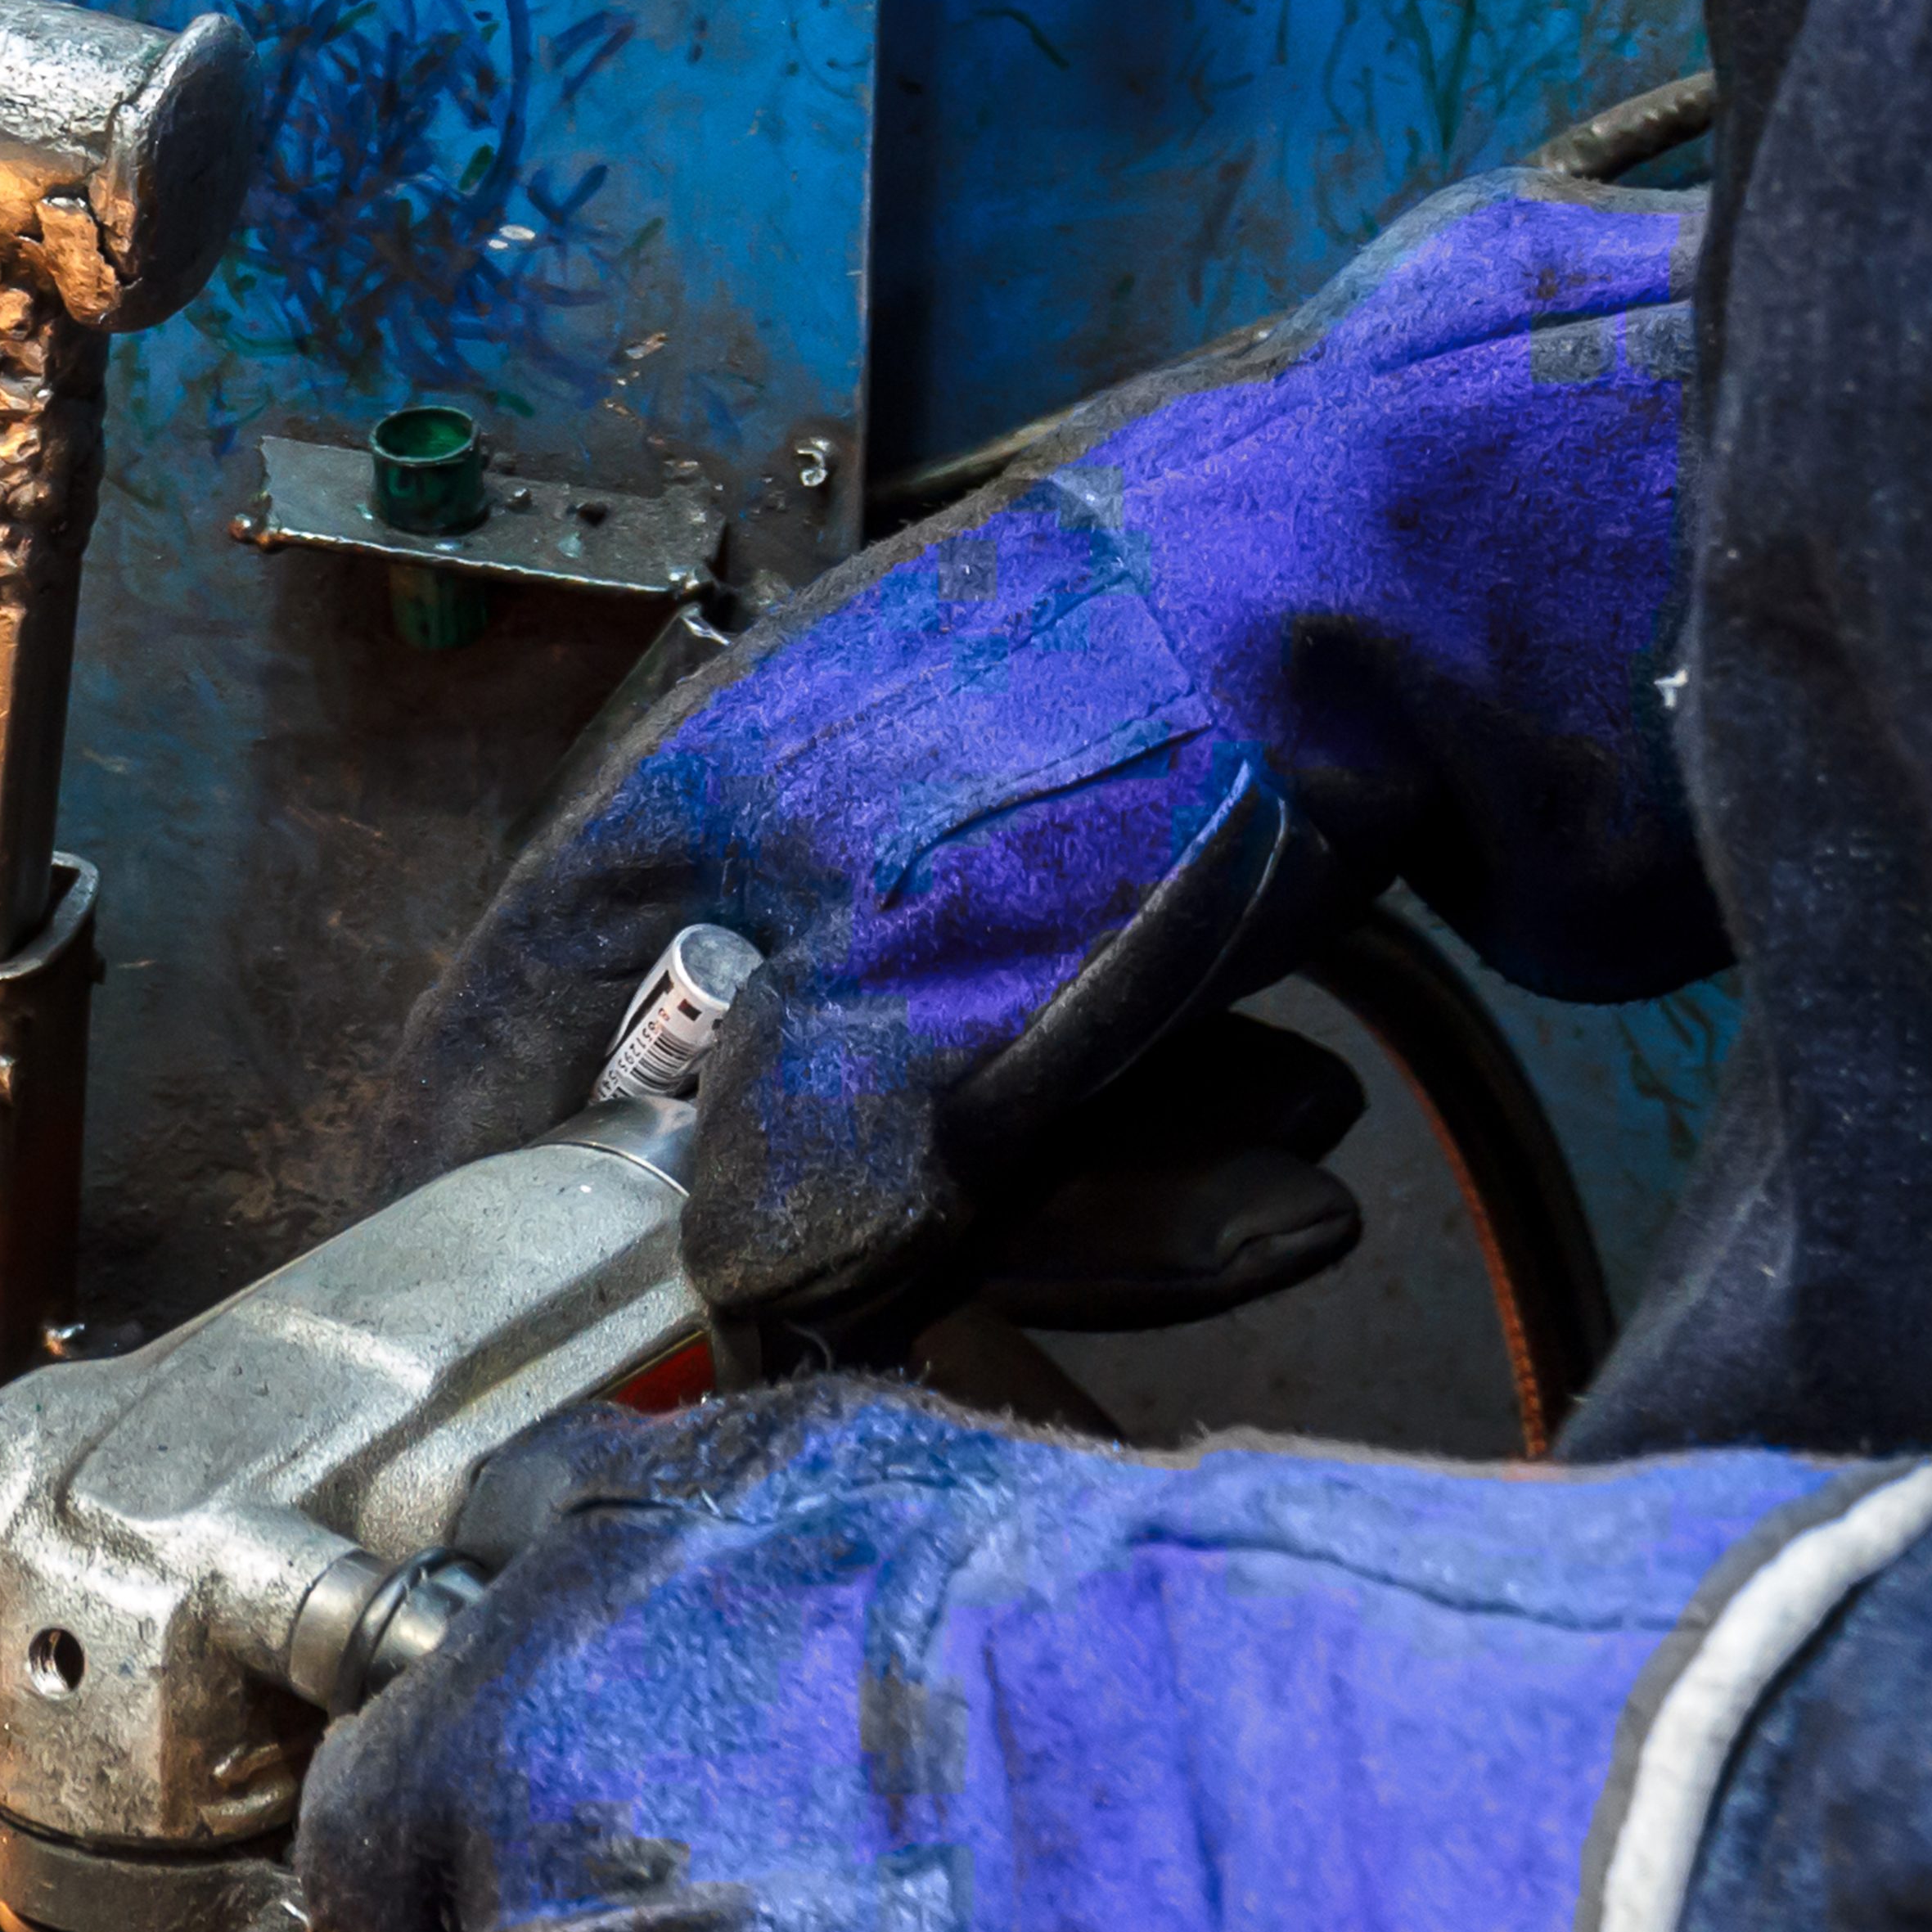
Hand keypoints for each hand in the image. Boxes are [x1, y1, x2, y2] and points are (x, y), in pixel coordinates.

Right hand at [386, 173, 1715, 1343]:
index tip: (557, 1377)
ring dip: (1114, 1204)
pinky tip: (1300, 1108)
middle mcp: (771, 873)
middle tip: (1119, 1252)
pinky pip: (1081, 1104)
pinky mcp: (1085, 915)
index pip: (487, 1072)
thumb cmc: (1138, 713)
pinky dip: (1183, 1138)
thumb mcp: (923, 982)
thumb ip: (792, 1180)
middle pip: (761, 1161)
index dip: (496, 1232)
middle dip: (947, 1245)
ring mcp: (935, 893)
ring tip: (1282, 1167)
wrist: (1444, 554)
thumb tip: (744, 1321)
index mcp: (659, 844)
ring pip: (948, 1154)